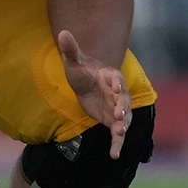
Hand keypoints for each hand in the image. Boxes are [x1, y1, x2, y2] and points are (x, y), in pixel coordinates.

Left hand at [57, 30, 128, 158]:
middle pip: (124, 100)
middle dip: (123, 108)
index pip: (116, 79)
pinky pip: (117, 134)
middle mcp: (118, 93)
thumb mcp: (73, 61)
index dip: (117, 84)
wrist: (84, 83)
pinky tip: (114, 155)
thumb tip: (62, 32)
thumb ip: (71, 49)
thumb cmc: (81, 70)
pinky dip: (117, 144)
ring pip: (125, 119)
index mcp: (111, 76)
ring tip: (120, 135)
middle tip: (120, 116)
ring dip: (123, 126)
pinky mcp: (113, 121)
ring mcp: (117, 108)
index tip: (116, 88)